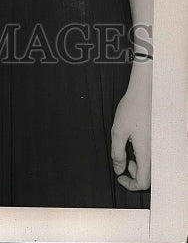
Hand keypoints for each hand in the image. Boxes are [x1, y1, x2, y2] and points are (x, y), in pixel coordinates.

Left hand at [111, 63, 151, 190]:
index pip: (143, 182)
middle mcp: (156, 153)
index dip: (130, 185)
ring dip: (137, 164)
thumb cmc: (132, 109)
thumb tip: (119, 170)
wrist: (146, 92)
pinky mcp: (159, 141)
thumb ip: (117, 153)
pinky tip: (133, 141)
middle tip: (122, 160)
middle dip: (133, 173)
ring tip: (126, 148)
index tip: (119, 177)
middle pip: (148, 176)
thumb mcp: (118, 131)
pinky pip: (152, 155)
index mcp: (146, 154)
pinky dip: (142, 155)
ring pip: (150, 166)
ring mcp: (159, 147)